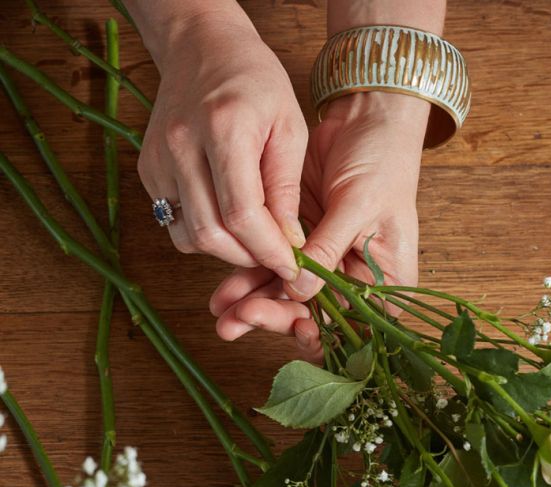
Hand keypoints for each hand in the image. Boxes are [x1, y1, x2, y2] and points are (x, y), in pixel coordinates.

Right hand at [136, 10, 306, 280]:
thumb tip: (290, 243)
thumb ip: (286, 188)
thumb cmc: (256, 82)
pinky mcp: (147, 170)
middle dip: (249, 257)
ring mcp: (157, 160)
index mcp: (223, 129)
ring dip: (226, 252)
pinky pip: (174, 224)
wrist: (203, 46)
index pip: (242, 214)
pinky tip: (228, 222)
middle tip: (276, 257)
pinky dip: (205, 235)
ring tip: (255, 241)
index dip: (269, 250)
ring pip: (190, 237)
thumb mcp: (290, 127)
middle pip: (211, 233)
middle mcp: (181, 146)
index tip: (292, 265)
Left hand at [210, 91, 429, 353]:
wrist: (367, 121)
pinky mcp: (300, 245)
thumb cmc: (383, 161)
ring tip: (223, 314)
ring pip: (288, 296)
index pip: (353, 327)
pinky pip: (272, 269)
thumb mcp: (359, 207)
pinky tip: (224, 293)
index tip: (295, 328)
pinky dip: (249, 278)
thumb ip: (327, 249)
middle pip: (314, 316)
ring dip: (254, 305)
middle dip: (276, 318)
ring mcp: (325, 265)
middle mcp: (355, 283)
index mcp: (385, 285)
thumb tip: (297, 289)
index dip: (322, 335)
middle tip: (240, 320)